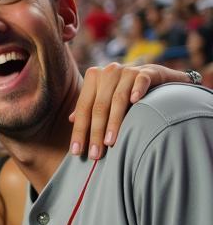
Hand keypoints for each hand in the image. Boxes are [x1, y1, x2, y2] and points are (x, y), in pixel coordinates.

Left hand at [69, 62, 192, 158]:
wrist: (154, 75)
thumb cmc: (124, 90)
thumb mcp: (105, 96)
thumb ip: (90, 106)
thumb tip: (71, 120)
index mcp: (94, 78)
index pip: (84, 108)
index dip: (79, 131)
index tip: (77, 152)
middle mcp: (108, 72)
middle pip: (99, 106)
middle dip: (96, 133)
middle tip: (95, 154)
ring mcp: (128, 71)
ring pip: (118, 98)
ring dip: (114, 121)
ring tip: (110, 142)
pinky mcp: (148, 71)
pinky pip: (141, 80)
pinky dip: (138, 90)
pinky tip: (135, 101)